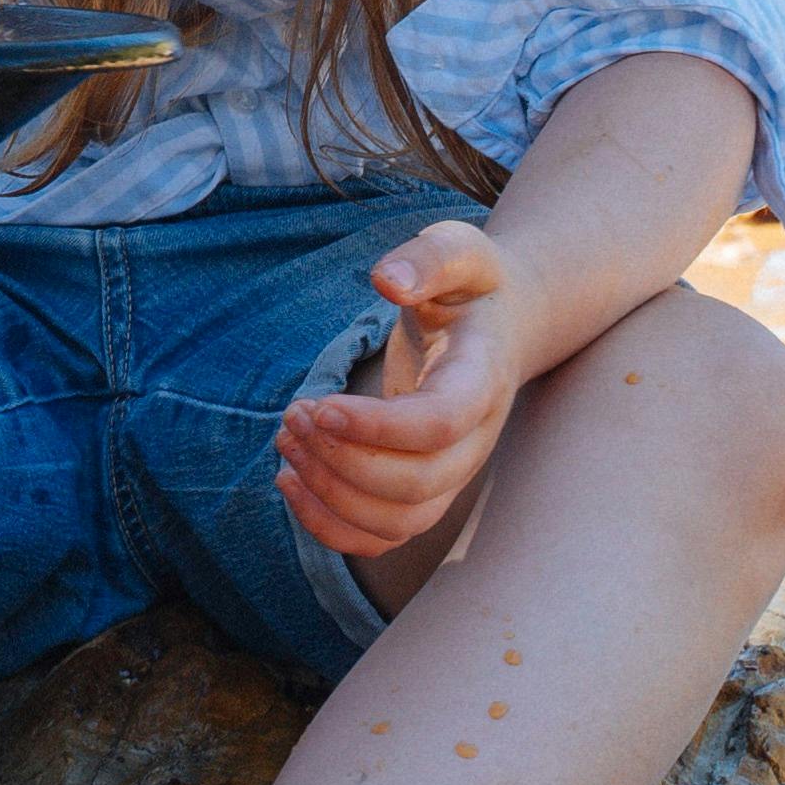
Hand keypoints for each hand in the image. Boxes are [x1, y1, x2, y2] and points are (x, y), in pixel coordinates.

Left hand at [274, 220, 524, 559]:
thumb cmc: (471, 285)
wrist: (499, 325)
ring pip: (397, 521)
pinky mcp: (424, 489)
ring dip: (329, 493)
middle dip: (340, 460)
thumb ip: (427, 259)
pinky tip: (289, 481)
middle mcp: (474, 440)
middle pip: (415, 486)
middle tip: (293, 414)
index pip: (439, 427)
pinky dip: (330, 526)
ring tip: (286, 441)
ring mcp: (452, 473)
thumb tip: (387, 281)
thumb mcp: (457, 249)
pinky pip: (381, 535)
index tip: (319, 406)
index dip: (376, 428)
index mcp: (482, 379)